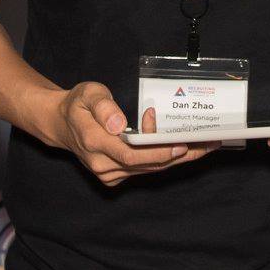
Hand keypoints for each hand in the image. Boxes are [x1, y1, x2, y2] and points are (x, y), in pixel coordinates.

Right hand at [50, 82, 217, 186]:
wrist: (62, 125)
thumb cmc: (78, 105)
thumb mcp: (87, 94)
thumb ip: (103, 106)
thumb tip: (119, 123)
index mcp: (94, 142)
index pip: (131, 154)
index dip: (158, 152)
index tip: (181, 145)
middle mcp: (102, 163)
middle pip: (146, 164)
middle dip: (180, 155)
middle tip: (208, 143)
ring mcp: (108, 173)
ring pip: (149, 169)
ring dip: (178, 159)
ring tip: (206, 145)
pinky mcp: (115, 175)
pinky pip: (144, 170)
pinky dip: (165, 160)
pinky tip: (185, 149)